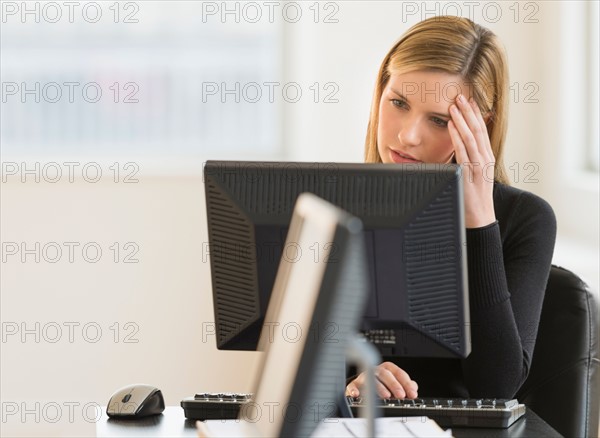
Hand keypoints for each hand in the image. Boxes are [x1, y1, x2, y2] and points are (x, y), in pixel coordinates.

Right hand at [346, 362, 418, 398]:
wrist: (363, 384)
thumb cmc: (381, 383)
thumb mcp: (395, 382)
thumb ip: (405, 385)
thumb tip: (414, 388)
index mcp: (387, 369)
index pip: (398, 373)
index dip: (406, 383)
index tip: (412, 393)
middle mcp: (376, 371)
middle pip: (385, 374)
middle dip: (394, 384)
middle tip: (400, 395)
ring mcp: (364, 377)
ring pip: (370, 378)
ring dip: (378, 387)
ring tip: (386, 396)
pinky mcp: (354, 384)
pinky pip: (353, 385)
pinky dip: (354, 389)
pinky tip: (358, 394)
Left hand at [448, 94, 495, 227]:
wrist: (478, 218)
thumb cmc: (471, 196)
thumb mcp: (471, 173)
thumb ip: (466, 158)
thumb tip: (456, 144)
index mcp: (486, 157)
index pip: (481, 131)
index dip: (475, 114)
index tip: (468, 100)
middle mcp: (485, 159)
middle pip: (478, 130)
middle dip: (468, 112)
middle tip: (459, 96)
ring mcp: (479, 166)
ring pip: (471, 138)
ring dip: (462, 120)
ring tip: (454, 106)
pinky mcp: (471, 174)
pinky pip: (463, 152)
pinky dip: (457, 137)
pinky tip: (451, 126)